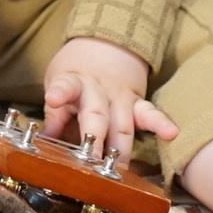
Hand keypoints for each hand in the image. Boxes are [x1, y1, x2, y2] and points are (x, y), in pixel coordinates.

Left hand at [41, 36, 177, 158]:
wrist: (107, 44)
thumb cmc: (77, 73)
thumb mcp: (59, 85)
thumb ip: (54, 116)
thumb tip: (42, 143)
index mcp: (74, 83)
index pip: (65, 86)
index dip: (58, 93)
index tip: (53, 98)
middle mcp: (98, 90)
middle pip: (97, 114)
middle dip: (95, 139)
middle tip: (92, 162)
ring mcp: (120, 97)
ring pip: (122, 124)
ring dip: (121, 148)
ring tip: (120, 169)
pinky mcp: (137, 103)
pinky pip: (150, 114)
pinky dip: (161, 124)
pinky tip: (171, 133)